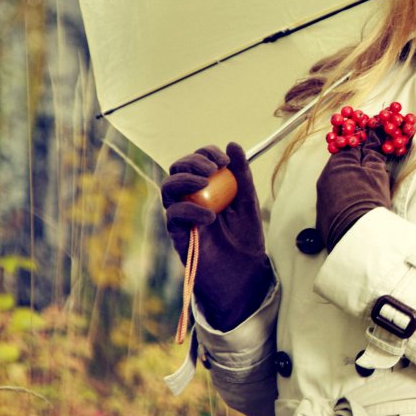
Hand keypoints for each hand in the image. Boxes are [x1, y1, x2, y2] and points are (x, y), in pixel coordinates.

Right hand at [160, 142, 274, 330]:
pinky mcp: (178, 234)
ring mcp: (182, 215)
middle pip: (177, 170)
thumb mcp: (248, 201)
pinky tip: (210, 215)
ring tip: (206, 183)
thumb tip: (233, 144)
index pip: (196, 161)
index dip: (205, 154)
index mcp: (206, 187)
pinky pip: (173, 215)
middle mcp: (190, 198)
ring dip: (185, 180)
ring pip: (168, 188)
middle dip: (192, 162)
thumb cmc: (245, 236)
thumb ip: (241, 175)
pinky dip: (190, 210)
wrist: (244, 271)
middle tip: (213, 169)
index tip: (223, 159)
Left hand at [316, 126, 393, 252]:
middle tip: (373, 173)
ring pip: (337, 181)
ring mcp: (322, 195)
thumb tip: (373, 137)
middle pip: (342, 164)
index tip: (374, 150)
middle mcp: (325, 176)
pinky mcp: (322, 212)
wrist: (355, 233)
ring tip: (366, 192)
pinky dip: (344, 197)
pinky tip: (356, 204)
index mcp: (337, 163)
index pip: (350, 145)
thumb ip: (373, 153)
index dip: (363, 146)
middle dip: (356, 165)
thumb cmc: (368, 199)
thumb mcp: (377, 173)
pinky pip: (334, 197)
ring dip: (350, 182)